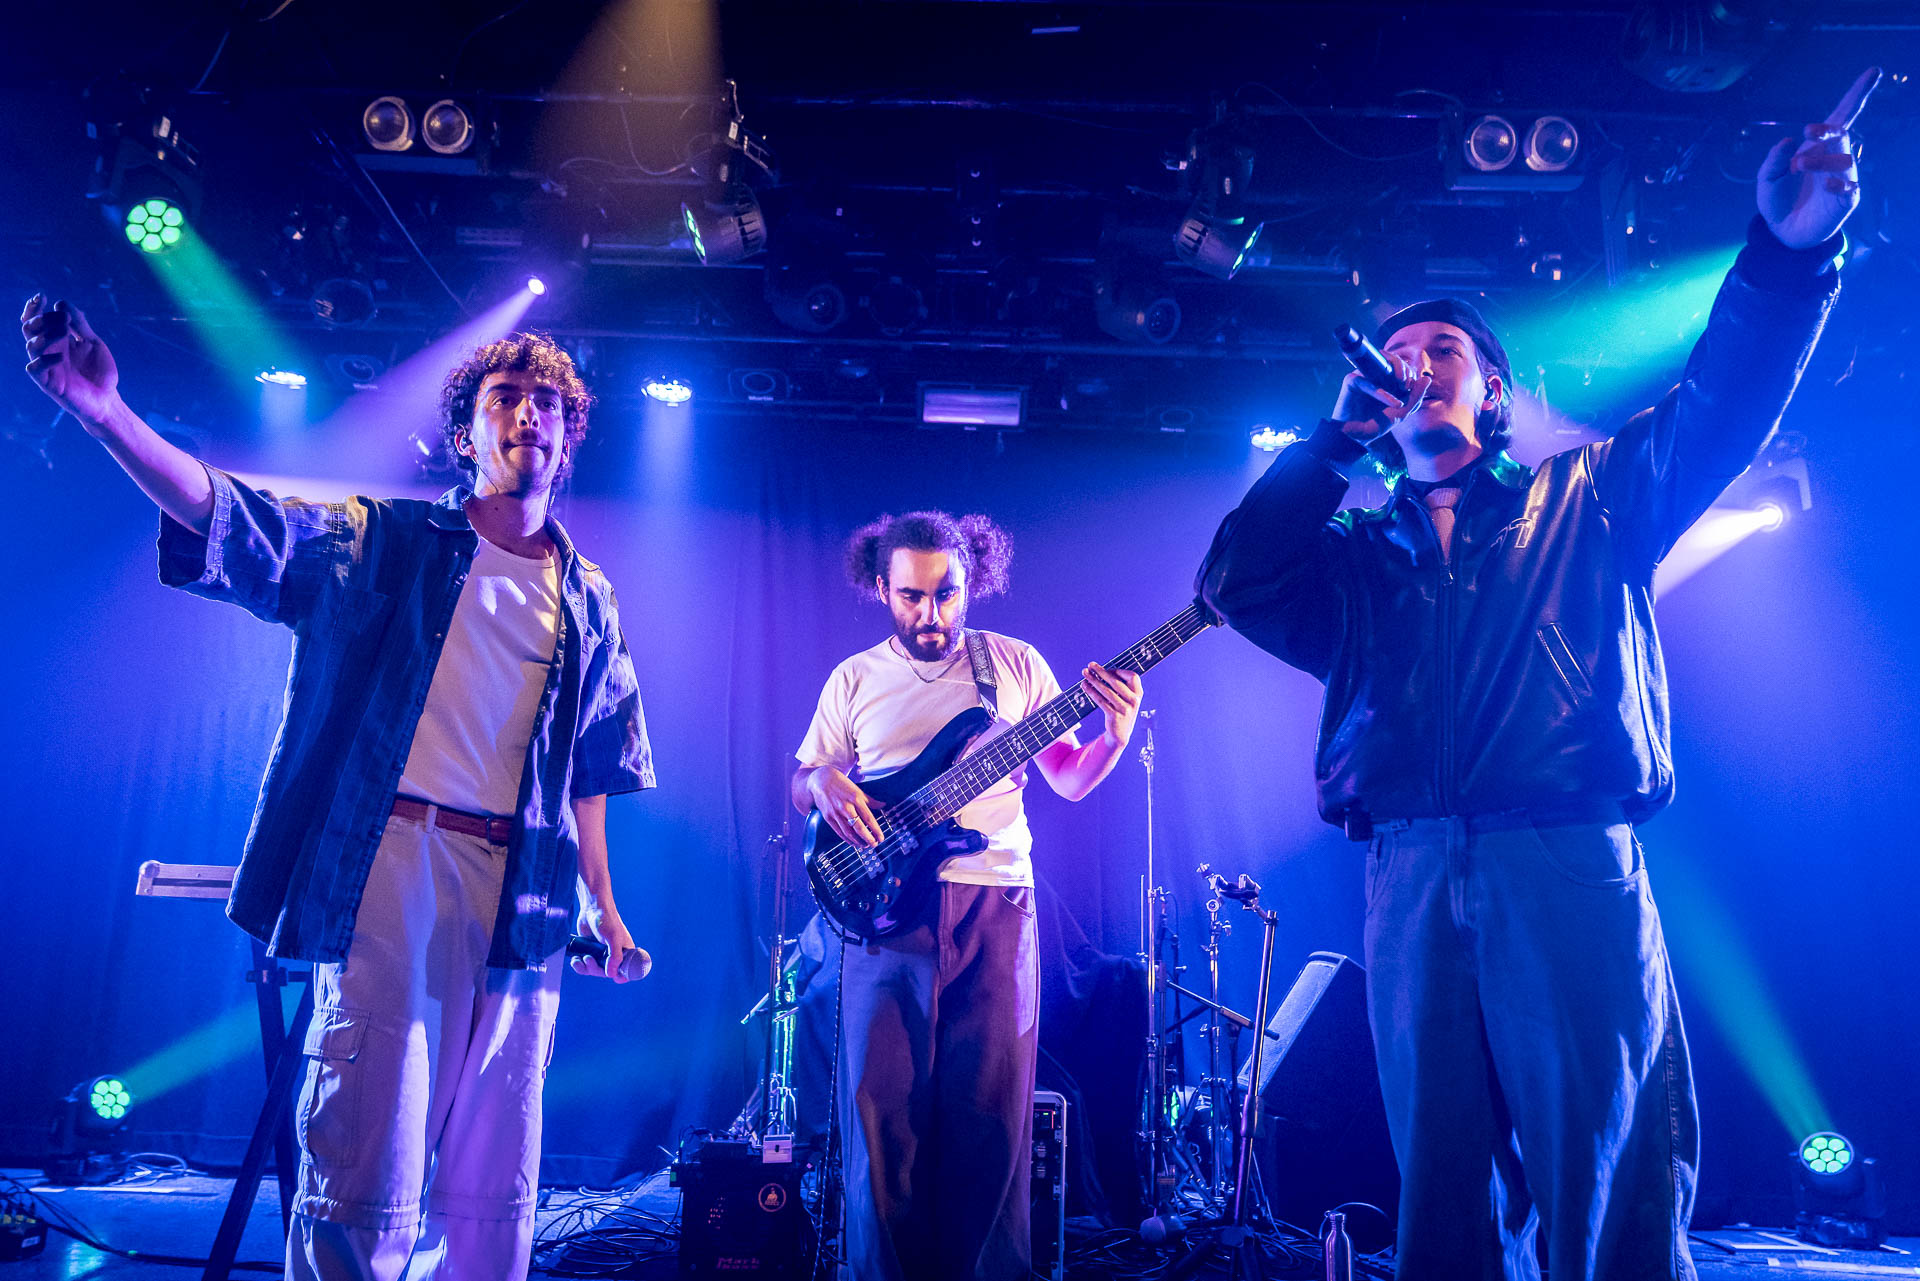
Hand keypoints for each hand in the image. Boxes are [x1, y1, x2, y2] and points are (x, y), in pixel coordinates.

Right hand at [21, 296, 123, 431]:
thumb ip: (79, 324)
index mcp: (56, 340)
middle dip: (42, 319)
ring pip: (31, 346)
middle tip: (63, 318)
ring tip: (64, 332)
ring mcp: (47, 367)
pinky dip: (44, 360)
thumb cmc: (99, 372)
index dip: (33, 308)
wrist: (108, 400)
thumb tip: (61, 303)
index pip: (36, 321)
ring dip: (45, 335)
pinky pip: (35, 369)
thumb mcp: (93, 343)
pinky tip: (60, 356)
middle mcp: (47, 351)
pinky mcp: (48, 383)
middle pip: (29, 330)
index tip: (41, 296)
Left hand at [573, 896, 645, 982]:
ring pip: (594, 970)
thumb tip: (611, 975)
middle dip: (595, 969)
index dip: (620, 976)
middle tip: (588, 959)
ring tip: (579, 959)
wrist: (591, 908)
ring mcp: (601, 954)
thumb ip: (615, 956)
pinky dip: (579, 965)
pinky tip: (575, 959)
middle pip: (606, 973)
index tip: (614, 978)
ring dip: (585, 968)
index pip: (626, 970)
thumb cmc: (607, 919)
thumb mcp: (613, 937)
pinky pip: (585, 965)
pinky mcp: (590, 951)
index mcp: (625, 951)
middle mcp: (614, 955)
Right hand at [808, 767, 884, 848]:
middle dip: (868, 838)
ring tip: (865, 845)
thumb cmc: (841, 784)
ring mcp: (836, 813)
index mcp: (855, 798)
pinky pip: (839, 831)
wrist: (821, 780)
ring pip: (848, 832)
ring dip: (858, 841)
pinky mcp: (828, 817)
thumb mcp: (857, 790)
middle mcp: (846, 806)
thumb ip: (870, 800)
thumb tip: (883, 805)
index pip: (868, 818)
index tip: (881, 838)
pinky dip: (847, 839)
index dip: (876, 830)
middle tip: (875, 844)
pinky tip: (853, 842)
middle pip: (859, 827)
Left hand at [1082, 663, 1143, 746]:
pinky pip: (1101, 701)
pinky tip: (1085, 686)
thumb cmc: (1121, 710)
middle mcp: (1134, 700)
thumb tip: (1101, 670)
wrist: (1121, 733)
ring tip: (1085, 674)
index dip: (1119, 671)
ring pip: (1106, 691)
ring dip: (1094, 680)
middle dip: (1101, 672)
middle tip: (1090, 665)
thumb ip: (1119, 685)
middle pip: (1116, 682)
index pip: (1132, 676)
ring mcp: (1125, 709)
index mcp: (1138, 693)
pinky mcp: (1115, 716)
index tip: (1106, 669)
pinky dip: (1091, 692)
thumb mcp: (1126, 698)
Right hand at [1330, 363, 1432, 439]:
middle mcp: (1375, 375)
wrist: (1355, 438)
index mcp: (1387, 380)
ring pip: (1381, 361)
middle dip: (1405, 369)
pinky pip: (1369, 383)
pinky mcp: (1351, 381)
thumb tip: (1427, 378)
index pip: (1401, 366)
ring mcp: (1363, 376)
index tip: (1412, 389)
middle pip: (1392, 359)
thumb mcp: (1402, 412)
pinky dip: (1383, 393)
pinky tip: (1395, 404)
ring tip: (1403, 384)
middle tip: (1406, 386)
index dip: (1410, 373)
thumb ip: (1415, 396)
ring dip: (1397, 367)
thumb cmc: (1376, 424)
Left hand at [1757, 67, 1880, 249]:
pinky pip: (1849, 187)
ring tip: (1798, 167)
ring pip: (1843, 159)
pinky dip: (1838, 183)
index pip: (1842, 115)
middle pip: (1841, 134)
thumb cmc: (1778, 199)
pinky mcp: (1847, 199)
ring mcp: (1844, 177)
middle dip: (1826, 131)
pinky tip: (1825, 185)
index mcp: (1818, 146)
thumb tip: (1788, 140)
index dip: (1858, 94)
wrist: (1782, 232)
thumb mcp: (1767, 178)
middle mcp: (1835, 157)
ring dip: (1821, 160)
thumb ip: (1774, 159)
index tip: (1872, 71)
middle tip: (1808, 133)